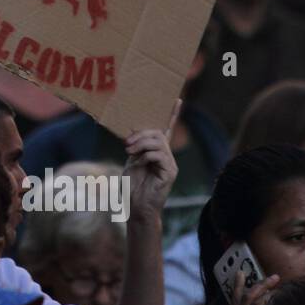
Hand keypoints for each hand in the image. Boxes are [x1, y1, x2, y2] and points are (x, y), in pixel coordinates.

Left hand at [123, 99, 179, 223]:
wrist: (136, 205)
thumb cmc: (132, 184)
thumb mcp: (131, 159)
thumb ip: (136, 146)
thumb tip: (133, 133)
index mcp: (158, 150)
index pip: (168, 129)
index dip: (173, 114)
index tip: (177, 99)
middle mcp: (167, 155)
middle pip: (158, 133)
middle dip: (141, 134)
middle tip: (126, 143)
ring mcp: (170, 163)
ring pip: (158, 142)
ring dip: (141, 144)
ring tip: (129, 151)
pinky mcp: (171, 172)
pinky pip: (160, 155)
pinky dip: (146, 156)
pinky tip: (140, 163)